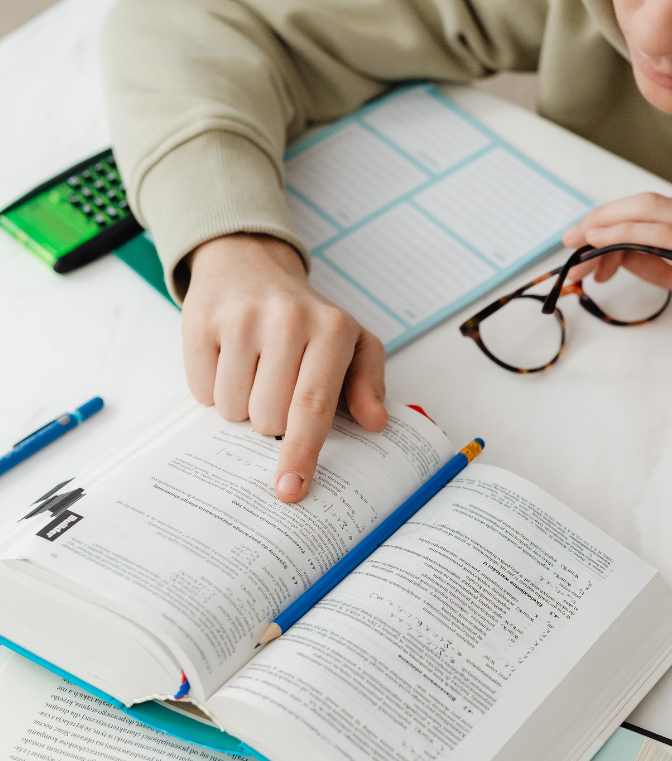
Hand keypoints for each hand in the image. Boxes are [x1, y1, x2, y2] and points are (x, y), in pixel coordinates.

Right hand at [182, 234, 387, 502]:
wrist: (250, 264)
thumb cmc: (308, 318)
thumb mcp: (353, 343)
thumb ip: (369, 384)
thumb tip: (376, 422)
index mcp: (331, 329)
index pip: (313, 405)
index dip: (302, 452)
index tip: (291, 488)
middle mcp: (286, 320)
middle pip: (269, 418)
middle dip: (272, 421)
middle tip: (279, 389)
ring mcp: (240, 319)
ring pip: (233, 410)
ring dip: (243, 407)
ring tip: (255, 371)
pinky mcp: (200, 322)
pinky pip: (201, 392)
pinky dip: (214, 389)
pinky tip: (229, 362)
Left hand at [562, 193, 671, 385]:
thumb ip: (667, 264)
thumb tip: (626, 254)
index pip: (656, 208)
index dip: (615, 220)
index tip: (586, 240)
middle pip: (647, 204)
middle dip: (601, 219)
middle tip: (570, 239)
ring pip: (650, 213)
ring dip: (605, 229)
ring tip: (577, 248)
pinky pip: (662, 237)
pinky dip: (625, 236)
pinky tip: (601, 246)